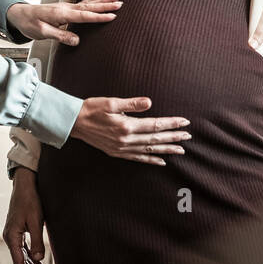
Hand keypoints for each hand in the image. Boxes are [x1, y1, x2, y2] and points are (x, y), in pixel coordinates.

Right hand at [3, 170, 46, 263]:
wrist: (25, 184)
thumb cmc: (31, 201)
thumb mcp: (36, 221)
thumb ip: (37, 241)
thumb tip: (38, 260)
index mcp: (11, 237)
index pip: (19, 262)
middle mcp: (10, 237)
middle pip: (20, 261)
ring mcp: (13, 234)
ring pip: (23, 256)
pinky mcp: (18, 230)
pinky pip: (24, 248)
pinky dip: (31, 257)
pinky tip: (39, 263)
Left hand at [6, 0, 121, 44]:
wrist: (20, 14)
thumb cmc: (30, 24)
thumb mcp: (42, 33)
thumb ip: (60, 36)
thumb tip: (77, 41)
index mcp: (61, 14)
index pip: (84, 16)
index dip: (99, 17)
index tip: (113, 16)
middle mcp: (66, 8)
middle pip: (90, 6)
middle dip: (106, 5)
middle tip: (121, 3)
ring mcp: (67, 6)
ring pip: (89, 2)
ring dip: (104, 0)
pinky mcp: (67, 7)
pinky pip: (85, 2)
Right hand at [71, 97, 190, 164]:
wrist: (73, 123)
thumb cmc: (92, 108)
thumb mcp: (111, 102)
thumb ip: (132, 104)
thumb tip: (149, 102)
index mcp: (126, 126)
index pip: (155, 125)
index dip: (171, 124)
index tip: (184, 122)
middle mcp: (126, 139)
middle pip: (155, 139)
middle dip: (173, 137)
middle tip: (188, 136)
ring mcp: (122, 148)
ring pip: (149, 150)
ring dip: (166, 150)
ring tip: (181, 150)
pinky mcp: (117, 152)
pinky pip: (137, 158)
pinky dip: (150, 160)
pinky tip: (161, 161)